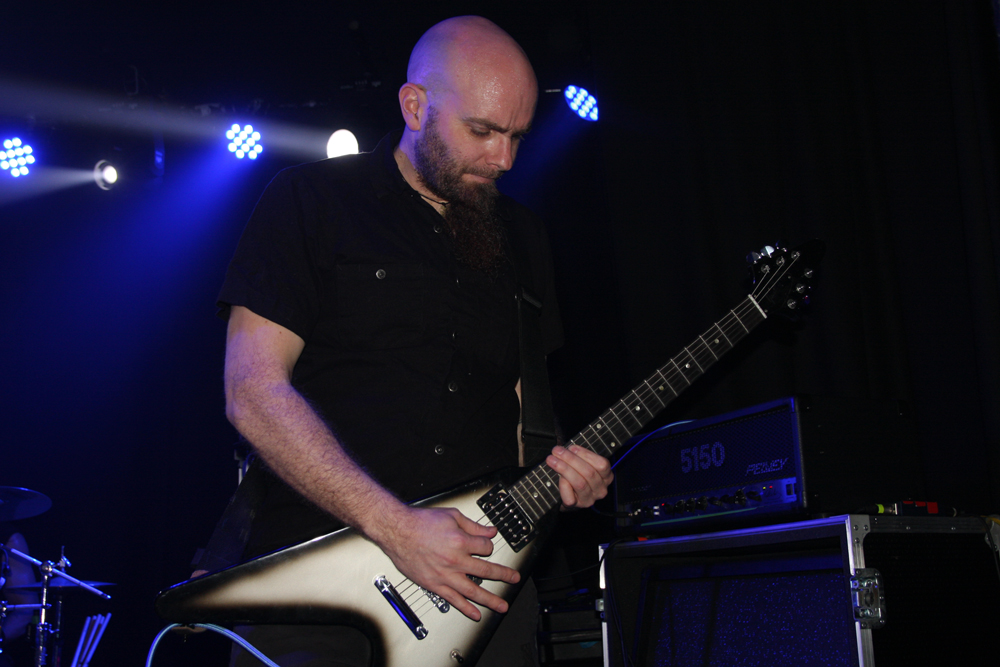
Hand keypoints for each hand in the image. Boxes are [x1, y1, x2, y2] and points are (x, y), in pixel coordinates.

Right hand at [375, 506, 520, 621]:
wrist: (397, 530)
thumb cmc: (420, 522)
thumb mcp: (451, 516)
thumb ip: (473, 526)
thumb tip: (490, 531)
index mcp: (461, 541)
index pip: (486, 548)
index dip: (489, 546)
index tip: (487, 547)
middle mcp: (455, 560)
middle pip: (486, 571)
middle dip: (503, 576)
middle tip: (513, 579)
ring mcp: (445, 575)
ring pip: (473, 591)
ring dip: (490, 600)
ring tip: (502, 606)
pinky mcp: (434, 584)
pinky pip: (453, 600)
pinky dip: (466, 609)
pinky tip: (476, 614)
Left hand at [545, 445, 613, 509]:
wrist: (566, 496)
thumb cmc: (576, 476)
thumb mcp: (582, 464)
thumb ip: (578, 456)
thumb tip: (565, 448)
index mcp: (606, 477)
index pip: (602, 464)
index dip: (586, 454)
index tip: (572, 447)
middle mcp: (600, 489)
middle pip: (589, 472)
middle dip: (571, 459)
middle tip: (557, 451)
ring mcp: (589, 499)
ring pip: (579, 482)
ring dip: (564, 469)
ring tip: (552, 460)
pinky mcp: (576, 506)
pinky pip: (569, 495)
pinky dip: (563, 484)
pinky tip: (557, 477)